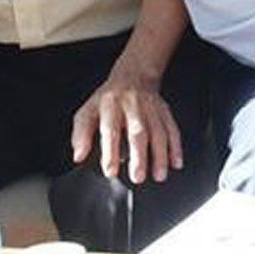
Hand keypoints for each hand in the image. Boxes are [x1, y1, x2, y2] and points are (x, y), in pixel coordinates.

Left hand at [71, 65, 182, 183]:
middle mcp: (133, 106)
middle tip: (137, 176)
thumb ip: (81, 134)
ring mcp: (151, 108)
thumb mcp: (87, 111)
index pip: (110, 130)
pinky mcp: (164, 112)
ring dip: (161, 155)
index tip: (110, 171)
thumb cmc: (108, 99)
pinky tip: (175, 162)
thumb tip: (79, 155)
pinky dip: (176, 147)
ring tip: (158, 175)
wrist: (134, 76)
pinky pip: (172, 130)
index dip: (110, 152)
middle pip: (138, 131)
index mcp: (110, 105)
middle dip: (139, 156)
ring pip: (159, 132)